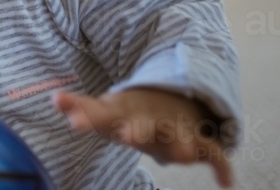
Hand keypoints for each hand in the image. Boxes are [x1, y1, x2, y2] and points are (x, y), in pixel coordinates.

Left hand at [52, 87, 232, 187]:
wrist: (171, 98)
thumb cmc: (131, 113)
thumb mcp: (107, 111)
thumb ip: (80, 108)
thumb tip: (54, 99)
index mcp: (125, 115)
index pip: (104, 116)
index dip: (89, 119)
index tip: (74, 123)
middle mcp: (150, 121)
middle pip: (142, 126)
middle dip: (135, 131)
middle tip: (126, 137)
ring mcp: (175, 129)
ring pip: (179, 137)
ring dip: (179, 146)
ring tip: (181, 155)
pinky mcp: (198, 141)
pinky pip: (213, 153)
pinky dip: (221, 166)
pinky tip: (226, 182)